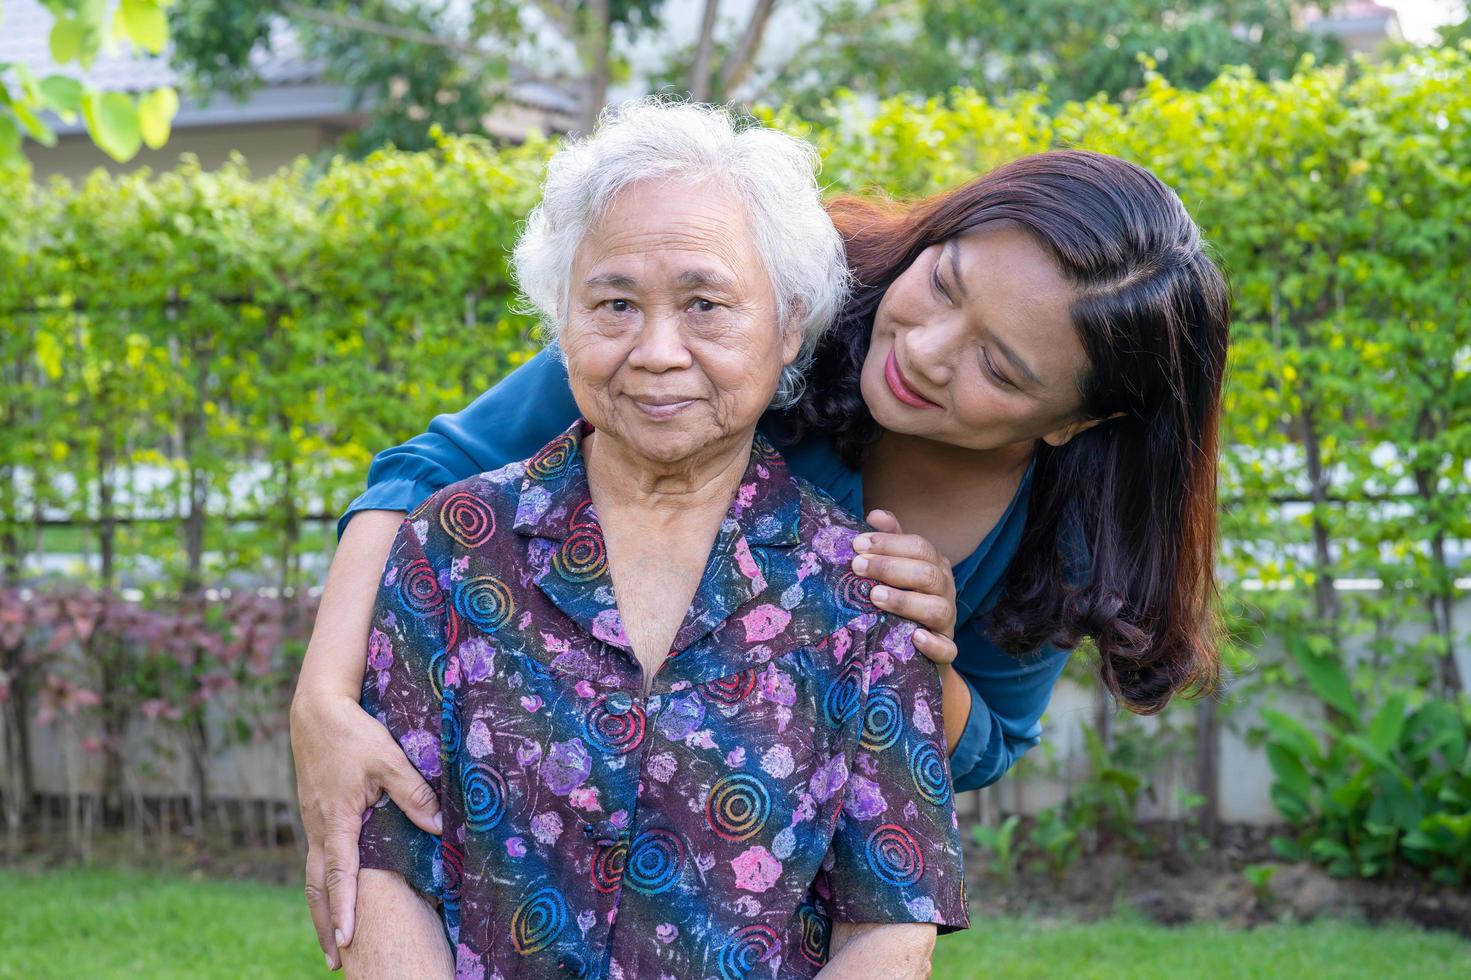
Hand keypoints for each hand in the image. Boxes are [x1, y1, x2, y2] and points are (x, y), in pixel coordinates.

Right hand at [290, 692, 442, 969]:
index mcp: (336, 819)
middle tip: (336, 960)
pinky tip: (333, 893)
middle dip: (325, 925)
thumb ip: (413, 793)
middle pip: (318, 887)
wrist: (316, 709)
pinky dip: (323, 884)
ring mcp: (313, 821)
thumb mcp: (388, 759)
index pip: (340, 874)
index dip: (344, 909)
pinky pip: (317, 857)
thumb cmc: (353, 732)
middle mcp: (319, 827)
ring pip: (314, 875)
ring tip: (331, 939)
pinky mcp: (315, 812)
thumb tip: (440, 825)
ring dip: (321, 908)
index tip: (347, 940)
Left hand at [850, 509, 958, 666]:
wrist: (915, 648)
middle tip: (857, 566)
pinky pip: (947, 649)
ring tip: (875, 597)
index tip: (857, 544)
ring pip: (937, 609)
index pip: (919, 547)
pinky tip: (914, 637)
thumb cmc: (901, 598)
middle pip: (927, 574)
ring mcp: (947, 621)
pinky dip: (933, 644)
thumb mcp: (896, 567)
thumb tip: (875, 515)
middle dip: (891, 567)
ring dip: (905, 601)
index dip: (889, 543)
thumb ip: (890, 540)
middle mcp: (945, 590)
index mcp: (935, 566)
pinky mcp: (945, 650)